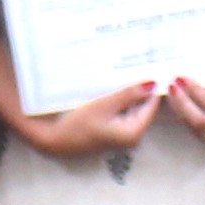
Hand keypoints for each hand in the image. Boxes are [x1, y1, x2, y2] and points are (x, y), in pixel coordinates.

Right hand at [10, 81, 166, 160]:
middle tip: (136, 65)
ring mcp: (122, 134)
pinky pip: (122, 111)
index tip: (151, 66)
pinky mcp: (112, 130)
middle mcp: (131, 136)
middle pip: (143, 105)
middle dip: (139, 87)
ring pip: (132, 107)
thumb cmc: (76, 126)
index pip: (152, 104)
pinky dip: (119, 100)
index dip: (152, 85)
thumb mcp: (104, 105)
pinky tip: (111, 88)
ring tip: (122, 74)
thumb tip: (152, 84)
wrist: (53, 140)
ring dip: (127, 92)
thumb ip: (129, 94)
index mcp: (134, 132)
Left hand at [160, 75, 204, 146]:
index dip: (197, 93)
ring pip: (193, 128)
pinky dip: (180, 115)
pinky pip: (192, 129)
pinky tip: (172, 100)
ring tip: (168, 89)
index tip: (183, 77)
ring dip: (177, 109)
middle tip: (171, 83)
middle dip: (181, 104)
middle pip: (199, 123)